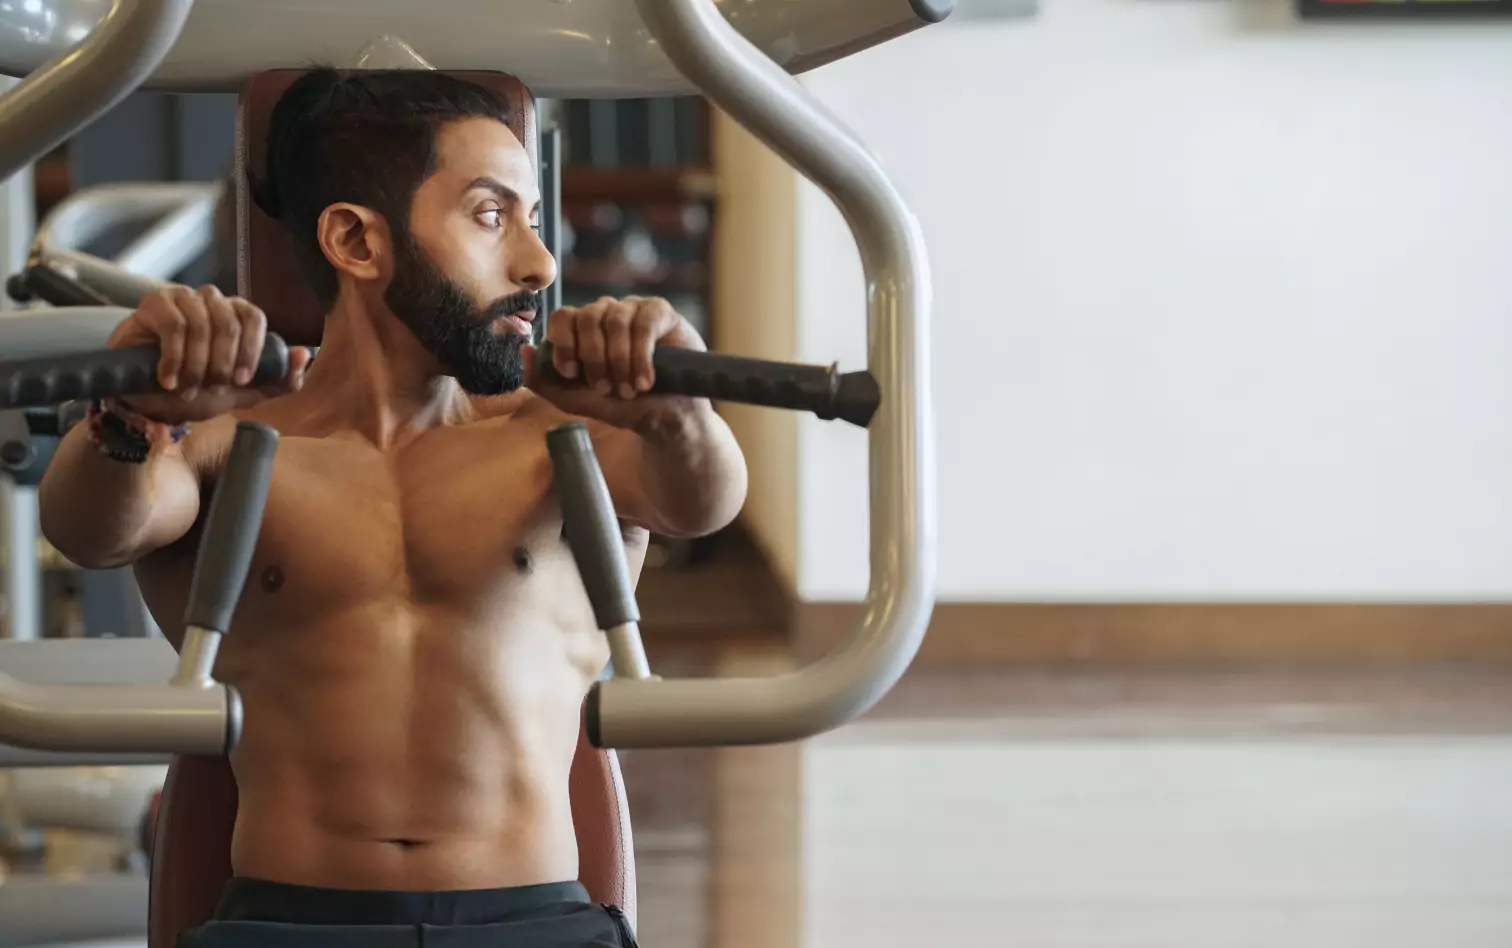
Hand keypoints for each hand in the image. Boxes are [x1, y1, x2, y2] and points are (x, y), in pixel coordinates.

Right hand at [106, 284, 311, 424]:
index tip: (241, 380)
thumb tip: (304, 355)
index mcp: (236, 316)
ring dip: (195, 364)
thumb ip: (277, 381)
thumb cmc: (196, 392)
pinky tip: (168, 379)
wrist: (149, 402)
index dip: (252, 349)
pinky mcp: (154, 303)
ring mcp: (182, 298)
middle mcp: (212, 301)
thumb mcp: (242, 394)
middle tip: (210, 387)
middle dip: (221, 363)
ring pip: (200, 324)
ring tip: (187, 388)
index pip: (254, 317)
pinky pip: (172, 324)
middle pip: (228, 323)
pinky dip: (173, 358)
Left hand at [523, 296, 707, 428]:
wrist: (663, 419)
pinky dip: (641, 355)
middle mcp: (607, 314)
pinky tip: (645, 380)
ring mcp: (634, 310)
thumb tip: (524, 351)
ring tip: (629, 390)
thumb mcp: (576, 400)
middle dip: (594, 357)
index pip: (563, 317)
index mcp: (583, 329)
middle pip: (587, 317)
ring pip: (615, 320)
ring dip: (619, 361)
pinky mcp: (661, 313)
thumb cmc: (621, 406)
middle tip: (606, 388)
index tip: (571, 373)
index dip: (564, 343)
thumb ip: (544, 381)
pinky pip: (644, 322)